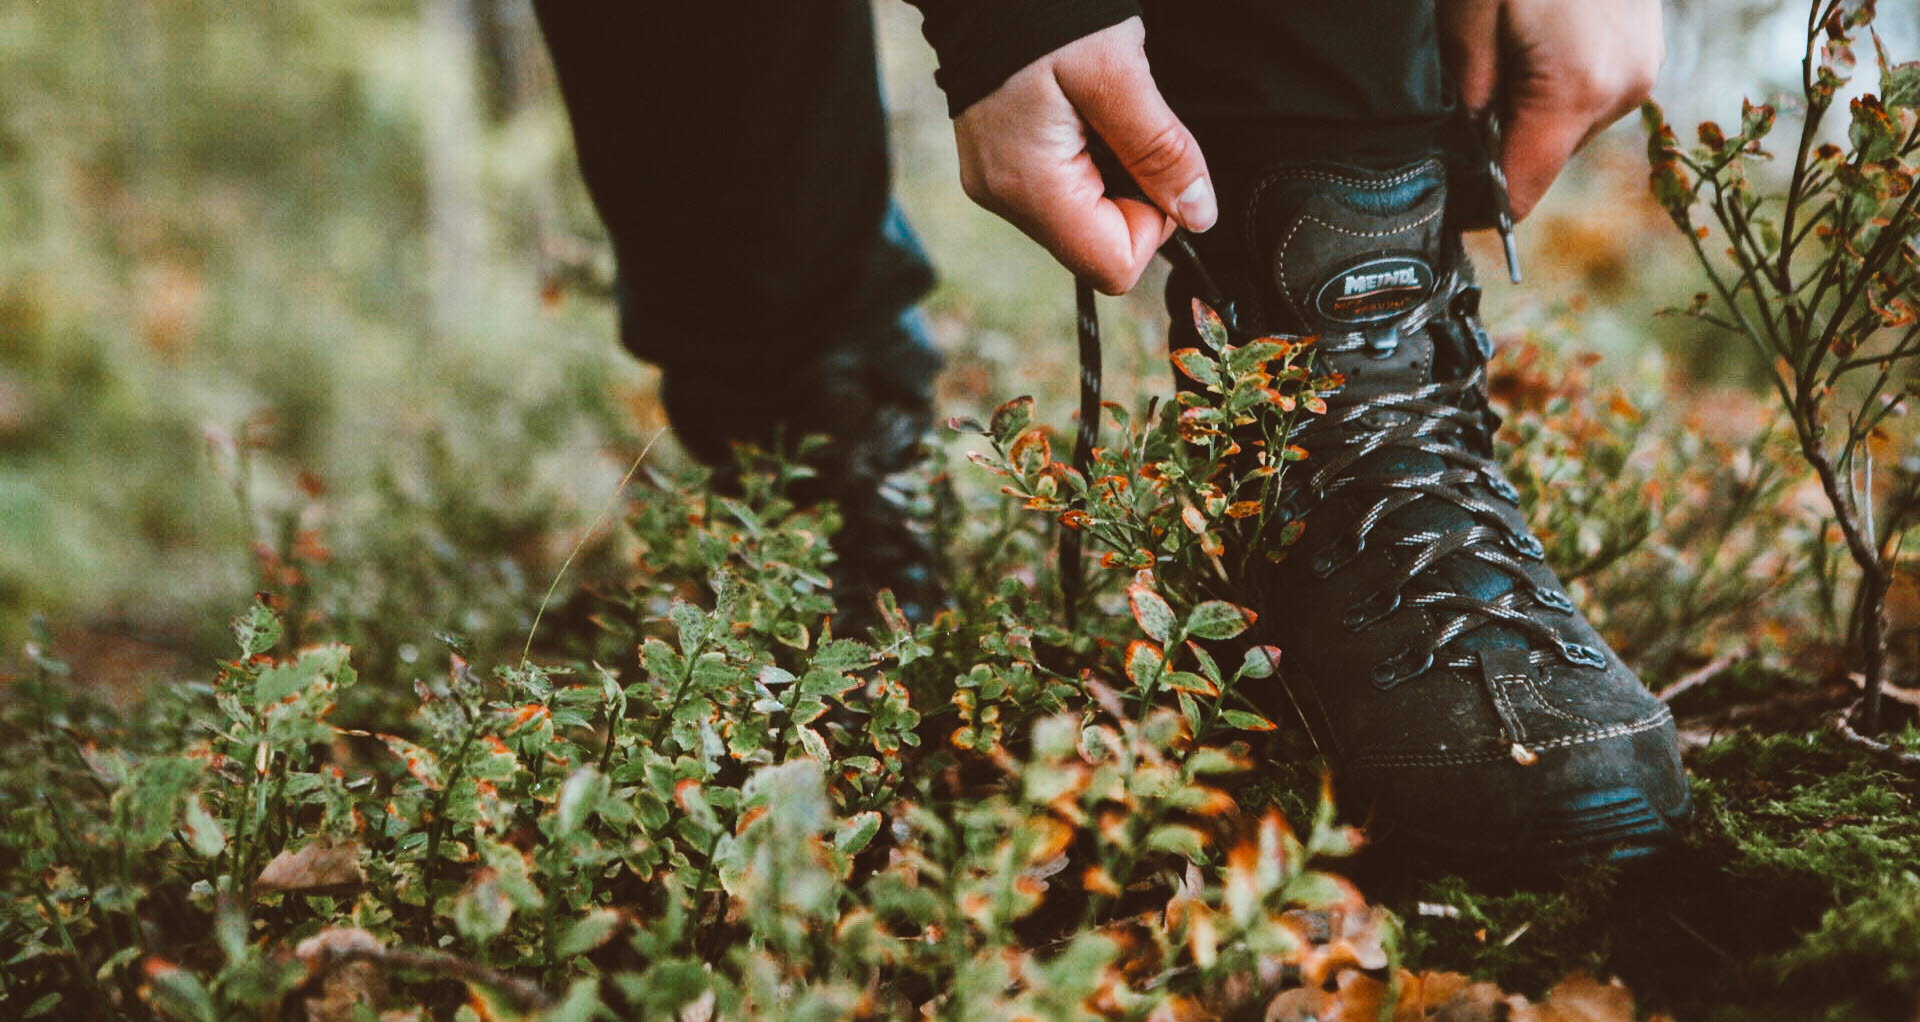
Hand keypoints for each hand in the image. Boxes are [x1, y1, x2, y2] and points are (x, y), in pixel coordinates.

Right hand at [953, 17, 1215, 294]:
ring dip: (1112, 173)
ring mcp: (996, 182)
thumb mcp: (1117, 71)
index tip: (1155, 159)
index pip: (1114, 266)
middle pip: (1098, 246)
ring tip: (1098, 109)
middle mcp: (1004, 197)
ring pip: (1083, 219)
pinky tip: (1079, 110)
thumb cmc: (1044, 8)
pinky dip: (1087, 159)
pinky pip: (1061, 189)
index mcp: (1029, 186)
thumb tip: (1200, 215)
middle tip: (1125, 121)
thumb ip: (1160, 150)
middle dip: (1133, 193)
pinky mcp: (998, 162)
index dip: (1155, 221)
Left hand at [1441, 0, 1663, 219]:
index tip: (1444, 205)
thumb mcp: (1467, 20)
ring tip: (1504, 55)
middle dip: (1504, 146)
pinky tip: (1537, 40)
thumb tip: (1472, 151)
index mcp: (1574, 91)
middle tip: (1463, 105)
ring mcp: (1644, 63)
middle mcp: (1622, 88)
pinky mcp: (1649, 42)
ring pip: (1573, 125)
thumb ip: (1469, 100)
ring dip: (1535, 111)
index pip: (1523, 191)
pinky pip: (1596, 90)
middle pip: (1549, 159)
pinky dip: (1561, 83)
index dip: (1478, 207)